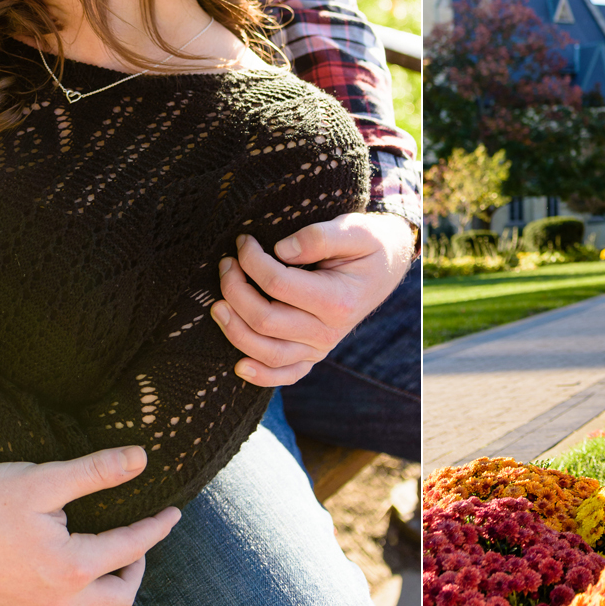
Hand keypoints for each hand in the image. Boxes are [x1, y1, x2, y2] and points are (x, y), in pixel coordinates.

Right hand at [0, 446, 178, 605]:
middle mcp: (57, 602)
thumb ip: (97, 471)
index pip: (132, 549)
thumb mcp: (45, 479)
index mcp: (73, 567)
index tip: (173, 513)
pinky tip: (66, 582)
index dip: (157, 529)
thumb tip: (141, 458)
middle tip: (138, 543)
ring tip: (107, 567)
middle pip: (119, 600)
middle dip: (137, 570)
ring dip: (106, 597)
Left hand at [211, 212, 413, 386]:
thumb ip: (319, 237)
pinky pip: (285, 375)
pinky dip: (260, 376)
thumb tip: (281, 250)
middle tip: (226, 264)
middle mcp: (328, 332)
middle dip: (234, 289)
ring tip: (217, 303)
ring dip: (234, 329)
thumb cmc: (368, 245)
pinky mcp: (313, 356)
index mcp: (338, 300)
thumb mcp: (354, 229)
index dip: (251, 260)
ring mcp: (320, 348)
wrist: (386, 268)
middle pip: (264, 319)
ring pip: (267, 352)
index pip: (278, 284)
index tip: (243, 241)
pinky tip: (239, 366)